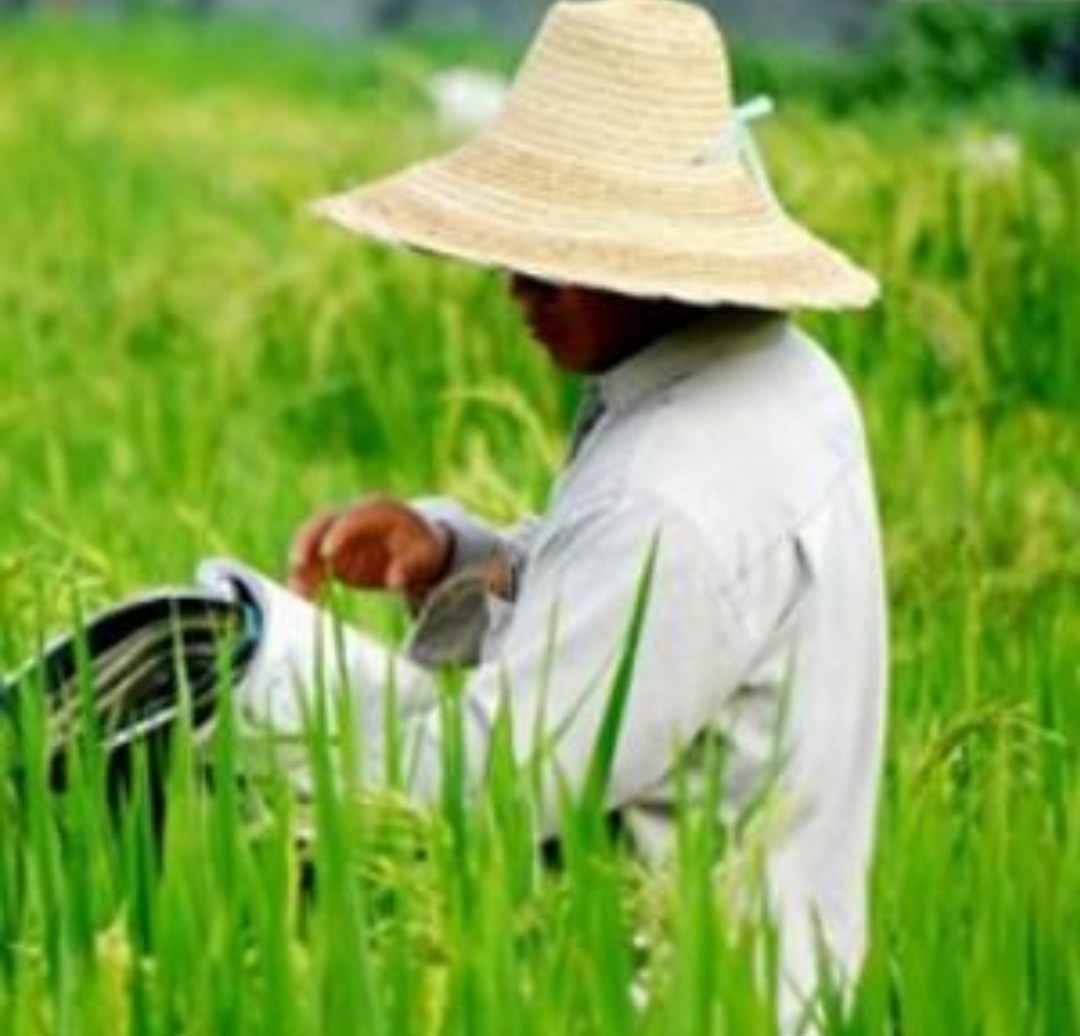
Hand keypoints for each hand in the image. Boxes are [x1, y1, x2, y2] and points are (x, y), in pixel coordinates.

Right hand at [287, 495, 452, 600]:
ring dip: (301, 564)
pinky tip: (302, 594)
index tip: (326, 554)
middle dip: (307, 540)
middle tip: (297, 565)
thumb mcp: (425, 557)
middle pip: (323, 520)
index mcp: (378, 510)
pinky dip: (305, 575)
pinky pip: (312, 560)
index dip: (338, 534)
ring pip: (311, 541)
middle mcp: (354, 515)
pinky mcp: (331, 550)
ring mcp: (339, 531)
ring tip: (299, 591)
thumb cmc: (421, 549)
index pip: (353, 517)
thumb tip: (394, 581)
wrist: (414, 549)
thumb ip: (409, 566)